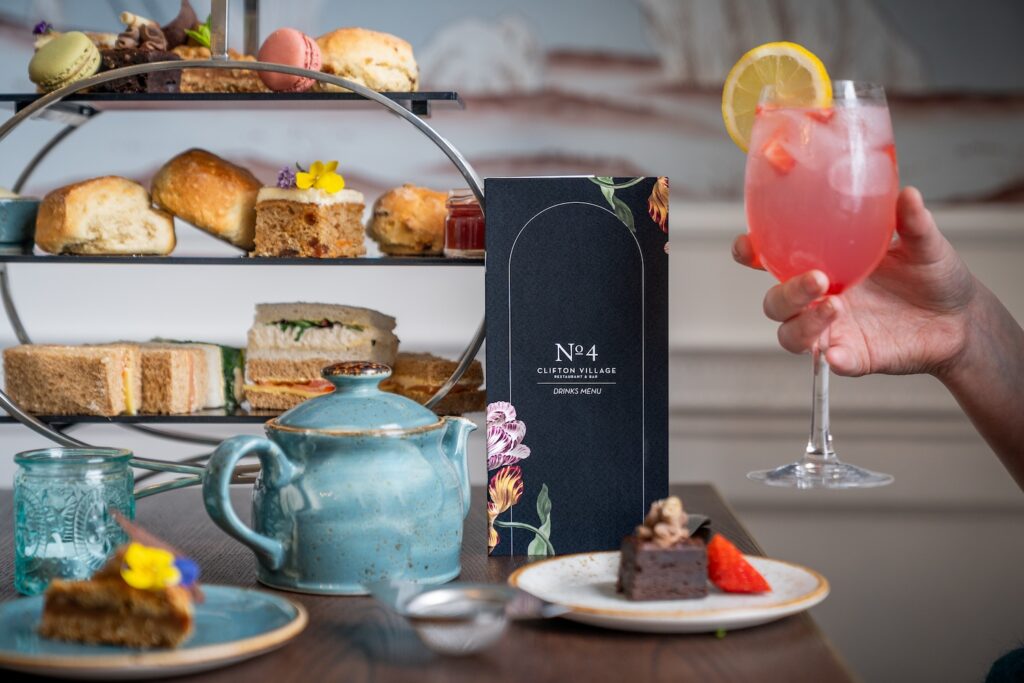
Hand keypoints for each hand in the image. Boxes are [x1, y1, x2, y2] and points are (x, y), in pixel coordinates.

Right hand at [732, 187, 976, 377]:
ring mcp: (833, 330)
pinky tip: (838, 355)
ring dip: (803, 323)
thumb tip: (907, 193)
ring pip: (791, 334)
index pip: (773, 259)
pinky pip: (829, 363)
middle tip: (818, 278)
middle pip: (776, 301)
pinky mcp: (852, 357)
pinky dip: (830, 360)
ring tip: (834, 307)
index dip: (751, 253)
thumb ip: (912, 222)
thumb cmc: (934, 276)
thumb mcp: (925, 244)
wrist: (962, 320)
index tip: (748, 245)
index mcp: (825, 263)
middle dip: (786, 292)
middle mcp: (819, 298)